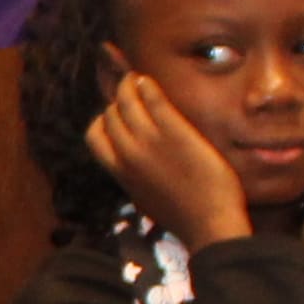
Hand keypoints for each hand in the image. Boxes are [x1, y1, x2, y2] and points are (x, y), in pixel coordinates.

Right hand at [88, 67, 257, 253]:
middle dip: (118, 101)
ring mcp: (150, 141)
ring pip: (126, 102)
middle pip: (110, 115)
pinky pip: (153, 99)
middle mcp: (128, 155)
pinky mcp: (174, 132)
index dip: (102, 121)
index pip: (94, 136)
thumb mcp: (146, 199)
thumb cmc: (183, 216)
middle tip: (130, 90)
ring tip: (137, 79)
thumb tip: (132, 168)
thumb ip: (134, 178)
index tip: (115, 116)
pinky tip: (149, 82)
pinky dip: (147, 86)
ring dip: (129, 86)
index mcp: (119, 173)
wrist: (209, 224)